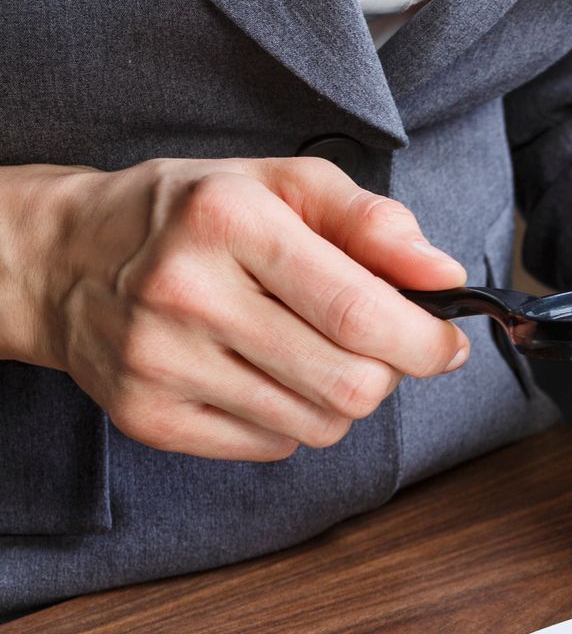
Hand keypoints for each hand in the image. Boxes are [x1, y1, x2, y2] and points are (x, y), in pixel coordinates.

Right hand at [0, 158, 470, 460]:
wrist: (61, 259)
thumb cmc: (192, 218)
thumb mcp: (281, 186)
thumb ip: (373, 222)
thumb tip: (444, 274)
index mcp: (229, 221)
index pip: (361, 312)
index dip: (427, 341)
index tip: (447, 343)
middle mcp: (188, 293)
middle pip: (351, 384)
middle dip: (387, 372)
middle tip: (372, 345)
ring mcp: (162, 363)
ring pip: (321, 424)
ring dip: (340, 397)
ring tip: (306, 352)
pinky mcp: (149, 418)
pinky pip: (274, 446)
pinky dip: (290, 419)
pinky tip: (260, 375)